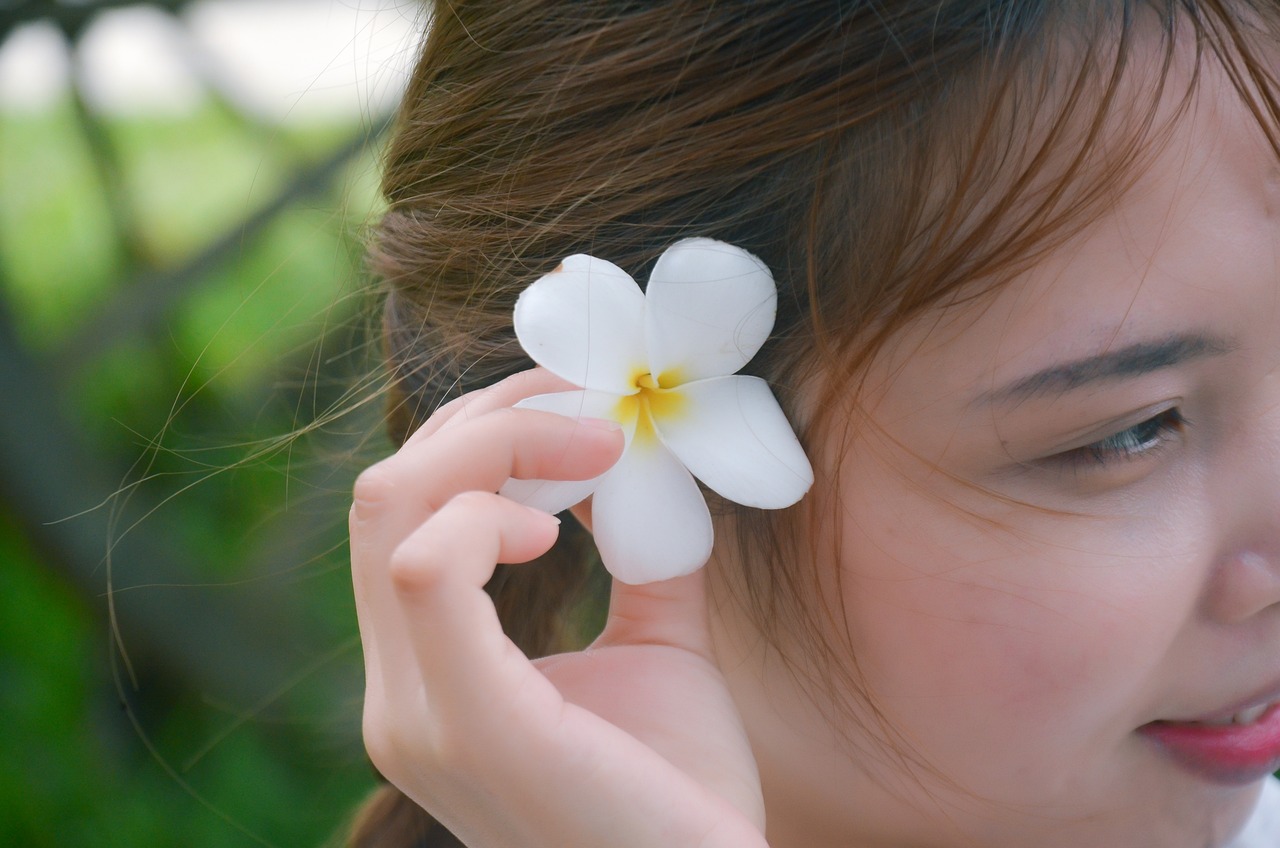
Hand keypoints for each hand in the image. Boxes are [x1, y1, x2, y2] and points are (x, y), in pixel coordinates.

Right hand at [350, 369, 767, 847]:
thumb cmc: (679, 792)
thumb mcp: (661, 650)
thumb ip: (644, 560)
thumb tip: (648, 464)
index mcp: (430, 677)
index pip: (405, 517)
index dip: (481, 437)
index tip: (582, 412)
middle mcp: (400, 696)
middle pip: (387, 494)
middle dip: (489, 420)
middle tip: (588, 404)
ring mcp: (419, 714)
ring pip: (392, 509)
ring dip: (497, 445)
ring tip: (594, 450)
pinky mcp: (468, 726)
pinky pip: (427, 569)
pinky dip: (486, 516)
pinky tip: (553, 531)